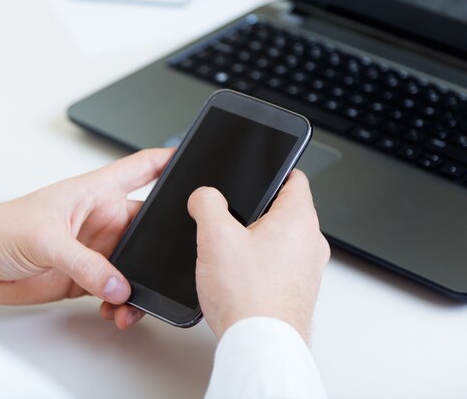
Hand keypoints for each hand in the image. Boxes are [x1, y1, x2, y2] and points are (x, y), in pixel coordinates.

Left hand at [0, 148, 173, 329]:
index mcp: (96, 192)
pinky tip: (115, 309)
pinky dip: (121, 302)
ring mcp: (96, 249)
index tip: (198, 162)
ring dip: (141, 282)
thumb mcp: (45, 238)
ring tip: (135, 300)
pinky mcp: (86, 277)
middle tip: (177, 260)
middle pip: (149, 226)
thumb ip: (86, 263)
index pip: (142, 168)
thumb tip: (120, 283)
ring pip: (136, 264)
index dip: (170, 161)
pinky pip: (116, 290)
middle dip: (165, 243)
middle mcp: (102, 219)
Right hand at [187, 170, 329, 341]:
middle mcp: (311, 243)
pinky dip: (261, 266)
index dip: (273, 170)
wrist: (260, 345)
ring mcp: (307, 269)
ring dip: (257, 241)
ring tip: (231, 253)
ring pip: (280, 240)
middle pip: (283, 211)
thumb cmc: (249, 297)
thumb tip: (204, 196)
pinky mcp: (298, 291)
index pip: (294, 177)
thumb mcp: (215, 237)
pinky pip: (279, 266)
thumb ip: (207, 204)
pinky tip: (238, 278)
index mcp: (299, 219)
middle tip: (230, 219)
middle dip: (255, 211)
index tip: (259, 171)